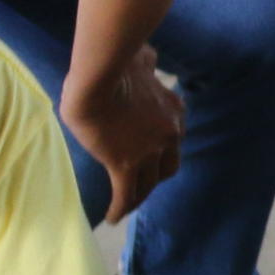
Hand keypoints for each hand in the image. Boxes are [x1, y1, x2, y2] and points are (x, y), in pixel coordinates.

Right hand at [62, 53, 185, 222]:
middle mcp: (169, 133)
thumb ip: (147, 67)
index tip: (151, 154)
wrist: (102, 73)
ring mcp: (150, 151)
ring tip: (125, 207)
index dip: (162, 150)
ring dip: (138, 197)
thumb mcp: (141, 61)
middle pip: (167, 166)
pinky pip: (125, 193)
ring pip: (147, 184)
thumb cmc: (115, 61)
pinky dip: (120, 208)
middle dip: (156, 178)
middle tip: (141, 185)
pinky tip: (112, 218)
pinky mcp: (126, 163)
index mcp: (173, 111)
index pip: (172, 138)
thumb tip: (147, 56)